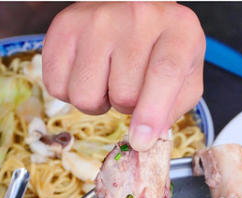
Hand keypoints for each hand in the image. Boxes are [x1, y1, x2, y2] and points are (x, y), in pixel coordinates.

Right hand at [42, 2, 204, 151]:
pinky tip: (85, 72)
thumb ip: (172, 109)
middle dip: (125, 105)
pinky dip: (69, 91)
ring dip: (96, 100)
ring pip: (85, 96)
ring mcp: (96, 20)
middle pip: (122, 95)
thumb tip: (146, 139)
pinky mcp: (64, 27)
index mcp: (177, 29)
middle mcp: (137, 17)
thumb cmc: (158, 46)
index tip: (141, 141)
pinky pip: (57, 86)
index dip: (152, 112)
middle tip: (128, 84)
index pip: (165, 72)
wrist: (129, 7)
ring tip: (106, 78)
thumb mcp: (184, 74)